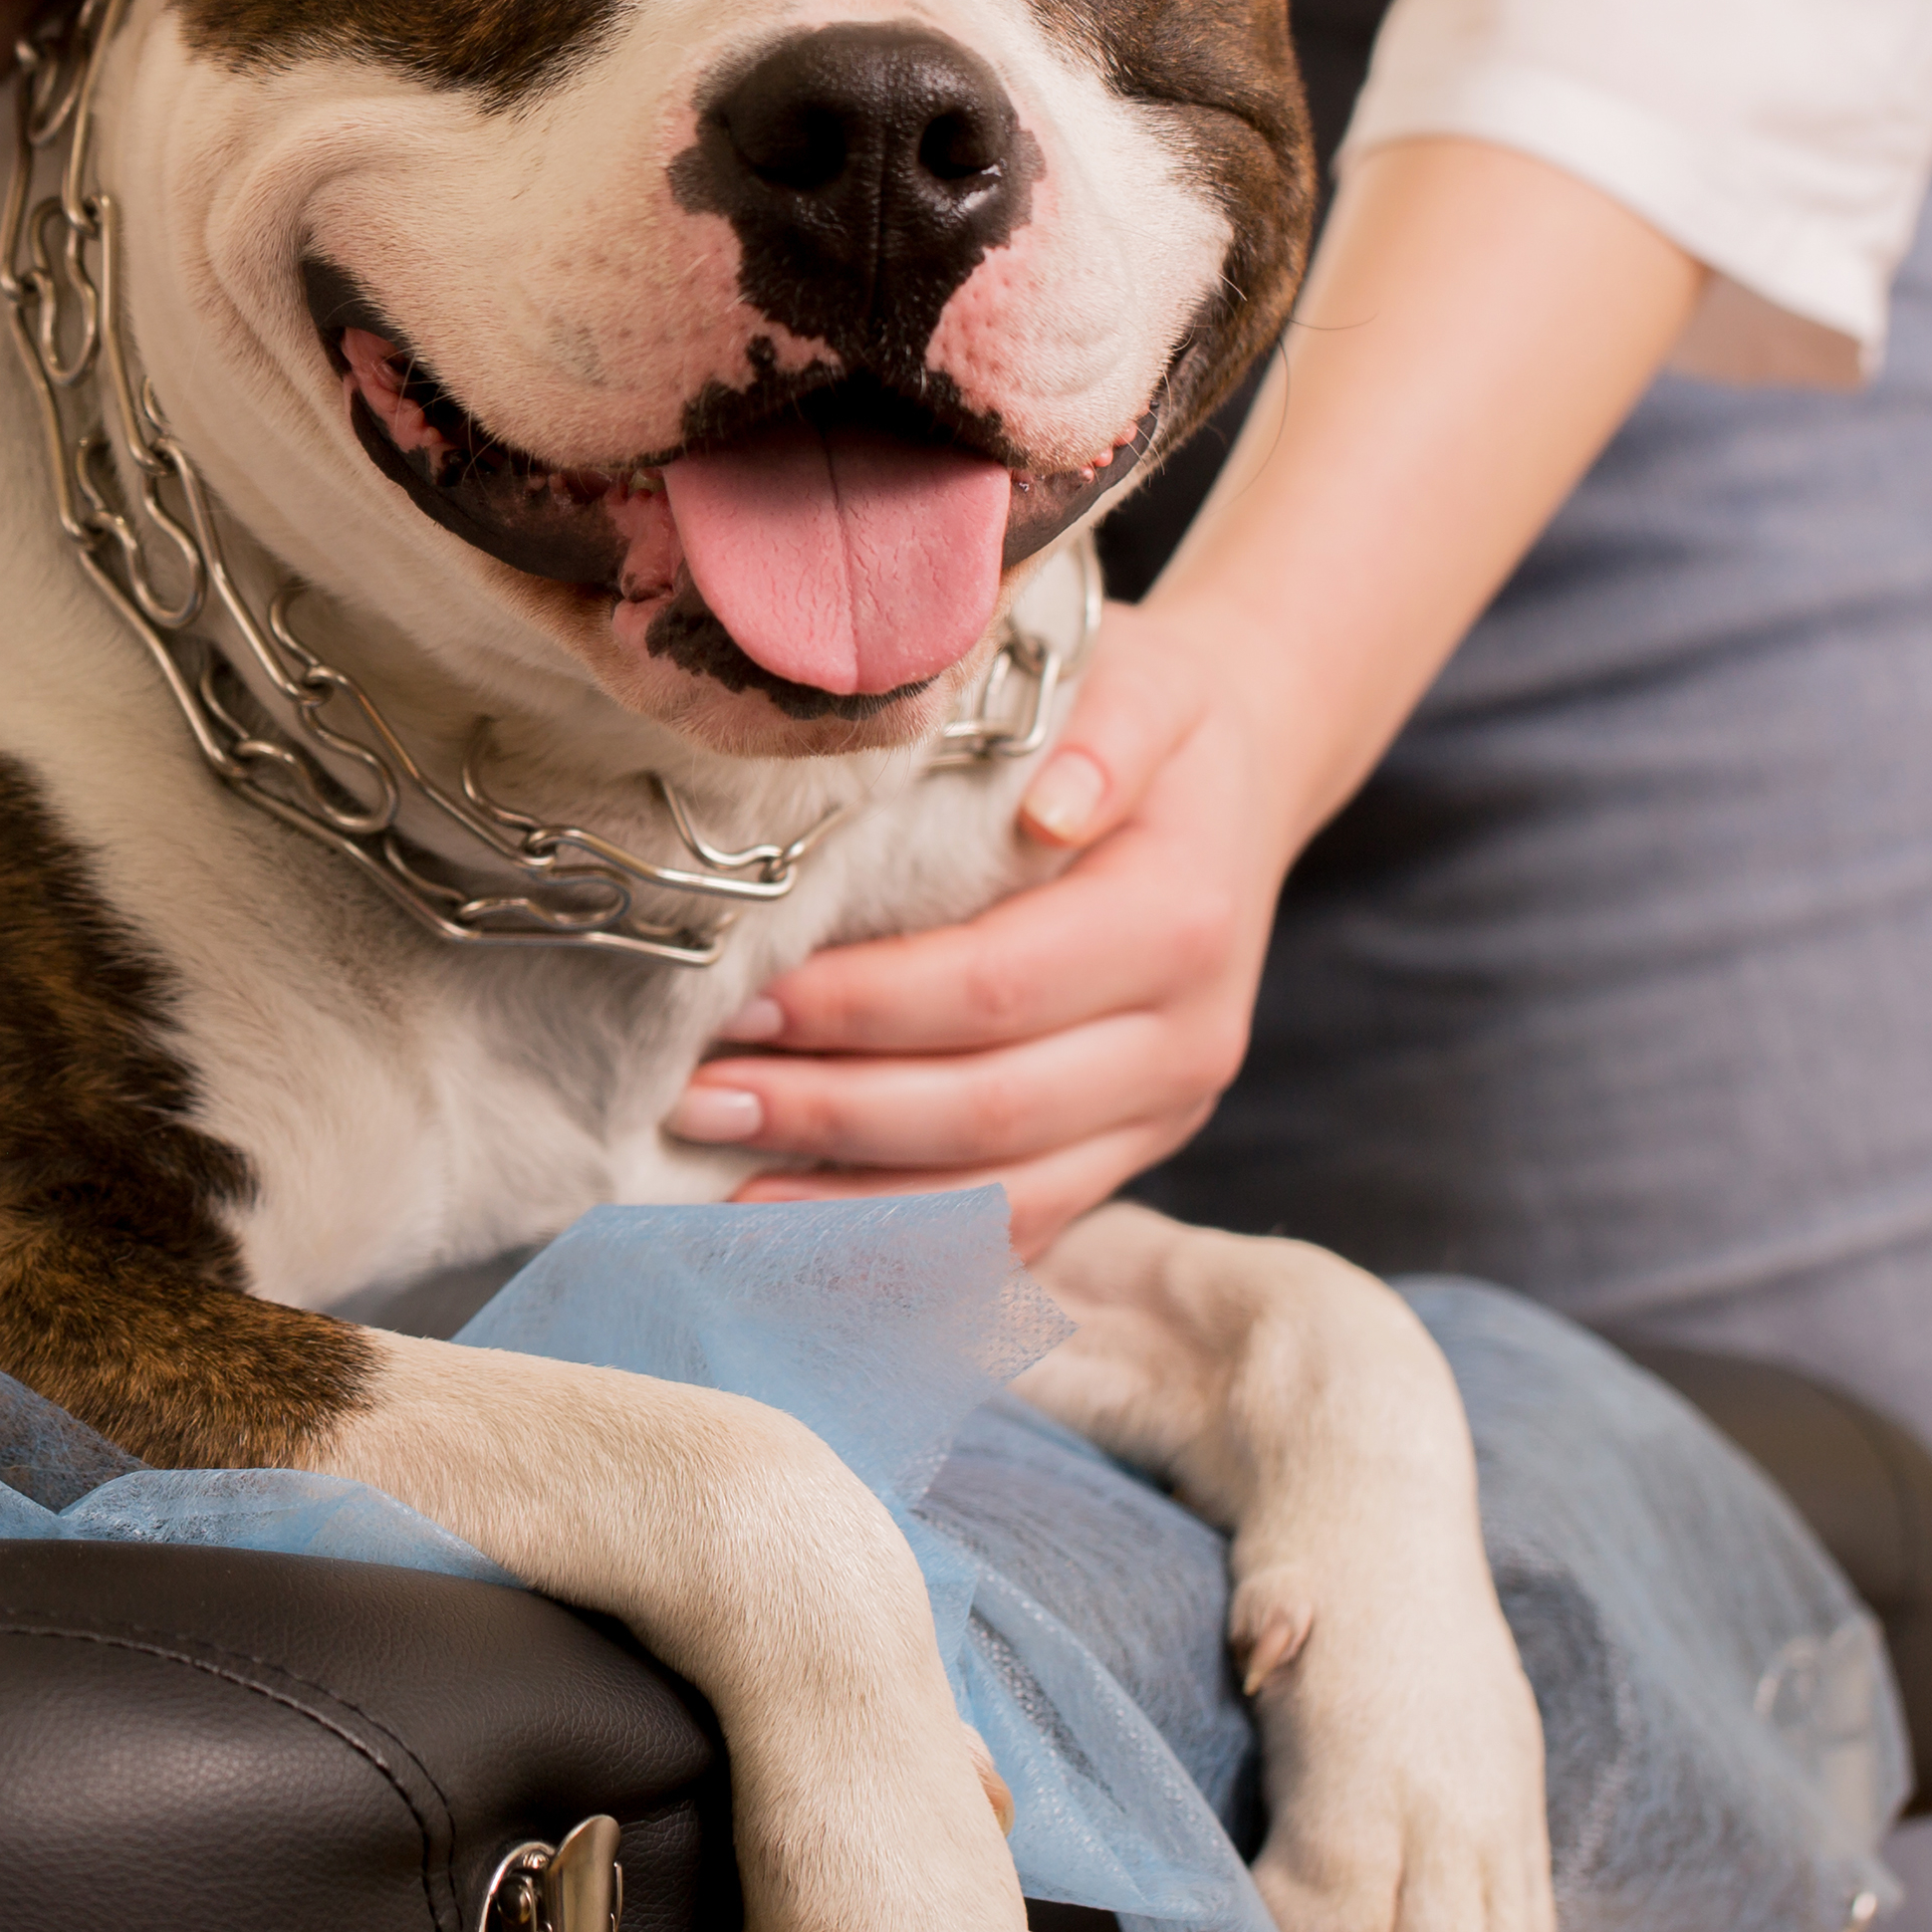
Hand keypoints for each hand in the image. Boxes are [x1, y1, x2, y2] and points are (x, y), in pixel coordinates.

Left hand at [668, 597, 1312, 1247]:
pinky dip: (908, 1250)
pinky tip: (806, 1243)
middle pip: (988, 1108)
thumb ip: (1106, 731)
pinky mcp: (1128, 1155)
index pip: (996, 985)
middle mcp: (1184, 1039)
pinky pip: (1018, 1229)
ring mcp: (1160, 1115)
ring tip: (723, 1198)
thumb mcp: (1142, 681)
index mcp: (1177, 919)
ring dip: (854, 1209)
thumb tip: (1052, 806)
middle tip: (695, 1101)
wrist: (1236, 784)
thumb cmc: (1145, 719)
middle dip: (829, 1115)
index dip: (863, 1008)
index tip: (743, 1002)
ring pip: (1001, 1199)